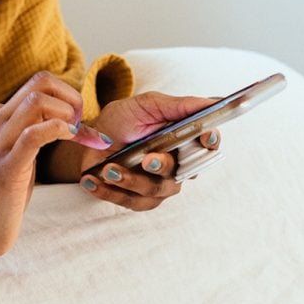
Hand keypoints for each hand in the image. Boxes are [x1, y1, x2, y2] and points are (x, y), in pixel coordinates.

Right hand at [0, 71, 112, 260]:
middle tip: (80, 126)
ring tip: (75, 136)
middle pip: (40, 82)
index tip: (78, 121)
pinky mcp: (6, 168)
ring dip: (67, 115)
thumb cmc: (2, 191)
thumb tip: (74, 118)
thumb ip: (34, 129)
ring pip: (38, 101)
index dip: (67, 96)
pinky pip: (34, 135)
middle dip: (71, 98)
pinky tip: (69, 140)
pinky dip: (59, 130)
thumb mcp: (17, 151)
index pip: (39, 82)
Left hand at [77, 92, 221, 211]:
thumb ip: (179, 106)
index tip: (204, 136)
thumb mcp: (146, 105)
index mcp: (182, 141)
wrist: (89, 140)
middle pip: (181, 172)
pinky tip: (93, 180)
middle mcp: (174, 165)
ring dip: (131, 180)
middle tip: (147, 159)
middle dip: (163, 166)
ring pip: (155, 190)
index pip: (207, 145)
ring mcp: (157, 185)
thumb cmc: (120, 121)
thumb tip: (214, 101)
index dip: (210, 142)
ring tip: (109, 169)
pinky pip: (130, 202)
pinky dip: (110, 191)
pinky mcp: (137, 199)